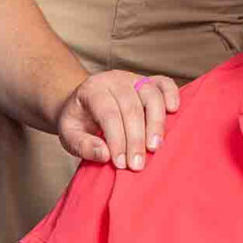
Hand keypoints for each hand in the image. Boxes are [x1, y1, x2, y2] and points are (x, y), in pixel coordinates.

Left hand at [57, 69, 179, 170]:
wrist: (82, 103)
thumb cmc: (78, 122)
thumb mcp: (68, 136)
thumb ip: (83, 146)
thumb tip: (105, 155)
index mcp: (91, 90)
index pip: (108, 113)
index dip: (117, 139)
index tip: (121, 164)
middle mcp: (114, 79)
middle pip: (131, 106)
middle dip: (136, 138)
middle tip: (137, 165)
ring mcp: (132, 78)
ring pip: (150, 94)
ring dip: (156, 123)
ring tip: (154, 147)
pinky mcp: (148, 81)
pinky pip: (164, 83)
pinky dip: (172, 95)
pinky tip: (174, 112)